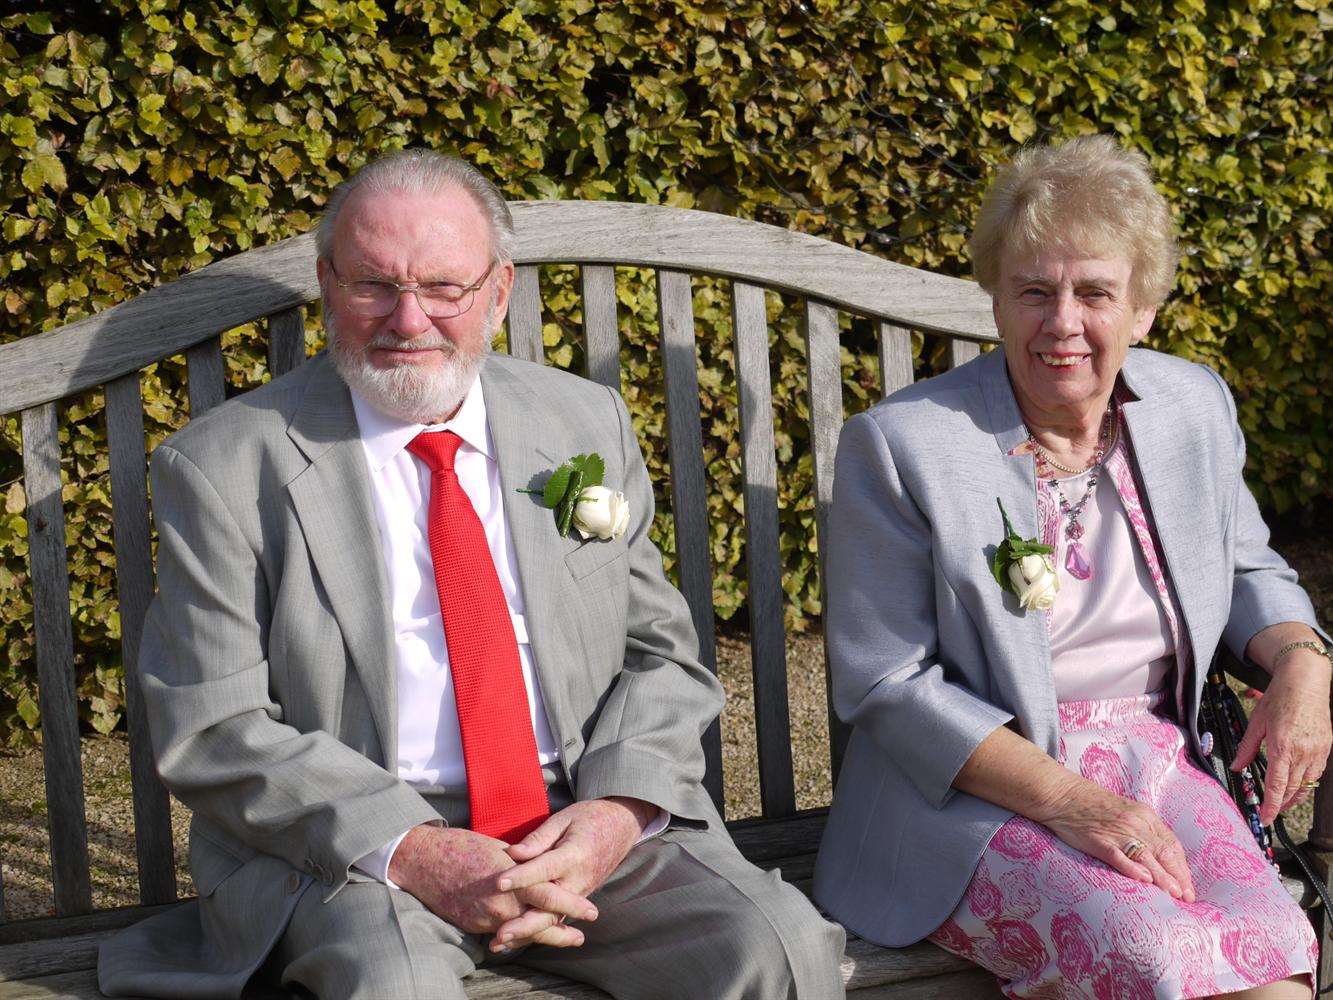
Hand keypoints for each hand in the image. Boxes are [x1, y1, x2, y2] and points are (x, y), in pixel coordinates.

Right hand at [388, 825, 593, 947]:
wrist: (423, 860)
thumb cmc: (462, 846)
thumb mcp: (498, 849)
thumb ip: (521, 863)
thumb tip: (539, 868)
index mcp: (512, 876)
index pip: (549, 894)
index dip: (572, 905)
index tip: (591, 912)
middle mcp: (501, 900)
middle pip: (539, 921)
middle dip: (562, 932)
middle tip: (581, 938)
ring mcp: (486, 916)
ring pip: (521, 930)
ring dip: (540, 934)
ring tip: (562, 938)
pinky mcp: (473, 925)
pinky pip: (501, 931)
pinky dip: (516, 932)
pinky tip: (527, 934)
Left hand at [489, 797, 654, 949]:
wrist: (622, 827)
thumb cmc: (589, 818)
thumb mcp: (564, 818)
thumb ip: (539, 838)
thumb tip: (512, 853)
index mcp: (574, 855)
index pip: (544, 868)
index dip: (521, 876)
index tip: (498, 883)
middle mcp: (578, 880)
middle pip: (550, 908)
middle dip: (525, 924)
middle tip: (500, 934)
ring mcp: (580, 893)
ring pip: (553, 920)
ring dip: (527, 934)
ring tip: (501, 944)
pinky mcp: (577, 900)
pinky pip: (556, 919)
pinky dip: (536, 932)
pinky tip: (513, 942)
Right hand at [1038, 779, 1195, 901]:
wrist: (1062, 794)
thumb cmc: (1092, 804)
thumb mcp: (1125, 810)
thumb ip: (1143, 828)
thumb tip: (1159, 854)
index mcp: (1145, 815)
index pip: (1172, 844)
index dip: (1182, 867)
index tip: (1188, 885)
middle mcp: (1136, 823)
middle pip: (1164, 852)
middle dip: (1179, 876)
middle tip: (1188, 897)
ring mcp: (1118, 832)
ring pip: (1147, 857)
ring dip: (1163, 877)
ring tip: (1175, 895)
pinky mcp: (1099, 841)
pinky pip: (1119, 856)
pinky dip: (1133, 868)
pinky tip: (1144, 880)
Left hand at [1233, 650, 1331, 824]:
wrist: (1306, 683)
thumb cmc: (1279, 699)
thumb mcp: (1256, 722)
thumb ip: (1247, 748)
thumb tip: (1235, 767)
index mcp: (1283, 746)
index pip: (1276, 785)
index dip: (1270, 805)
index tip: (1264, 818)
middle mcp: (1303, 752)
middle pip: (1292, 789)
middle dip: (1280, 805)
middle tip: (1269, 812)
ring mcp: (1317, 752)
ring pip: (1306, 785)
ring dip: (1294, 797)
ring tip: (1281, 803)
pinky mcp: (1325, 749)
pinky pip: (1316, 774)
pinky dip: (1305, 783)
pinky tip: (1296, 784)